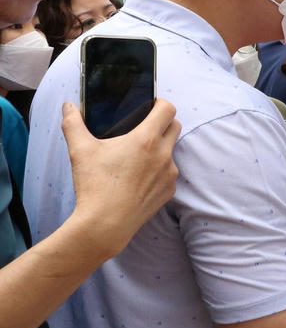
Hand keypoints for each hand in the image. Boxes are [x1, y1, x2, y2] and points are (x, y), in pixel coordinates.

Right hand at [65, 98, 180, 258]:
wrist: (105, 224)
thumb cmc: (94, 185)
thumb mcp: (80, 150)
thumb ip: (73, 124)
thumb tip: (69, 107)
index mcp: (146, 139)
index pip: (168, 109)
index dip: (160, 104)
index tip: (150, 106)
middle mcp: (164, 154)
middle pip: (174, 127)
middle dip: (162, 123)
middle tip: (142, 127)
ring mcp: (169, 174)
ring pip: (171, 151)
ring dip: (159, 149)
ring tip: (135, 156)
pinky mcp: (169, 191)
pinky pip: (168, 174)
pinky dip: (157, 171)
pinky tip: (138, 178)